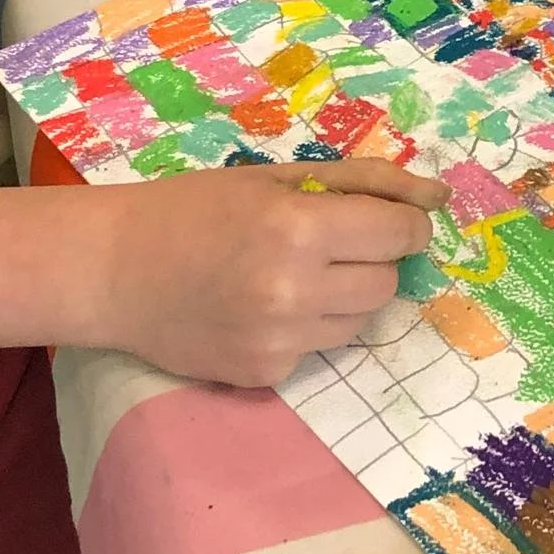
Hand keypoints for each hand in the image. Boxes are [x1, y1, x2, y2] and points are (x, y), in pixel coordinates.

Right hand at [97, 159, 446, 387]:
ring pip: (361, 321)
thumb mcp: (278, 177)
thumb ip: (364, 182)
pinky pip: (320, 349)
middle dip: (373, 258)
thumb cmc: (197, 207)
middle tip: (328, 241)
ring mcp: (279, 341)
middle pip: (386, 284)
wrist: (114, 269)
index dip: (404, 224)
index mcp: (298, 227)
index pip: (400, 235)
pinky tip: (262, 305)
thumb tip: (439, 196)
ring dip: (345, 294)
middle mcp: (294, 291)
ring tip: (292, 272)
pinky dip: (309, 325)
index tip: (385, 217)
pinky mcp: (264, 376)